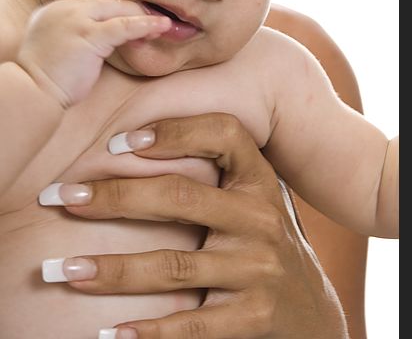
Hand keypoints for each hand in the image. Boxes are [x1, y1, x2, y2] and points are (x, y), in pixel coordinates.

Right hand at [17, 0, 170, 107]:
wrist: (32, 93)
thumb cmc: (46, 80)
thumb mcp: (59, 49)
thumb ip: (76, 38)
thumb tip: (101, 43)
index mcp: (55, 10)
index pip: (94, 2)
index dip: (118, 10)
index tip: (135, 18)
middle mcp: (64, 9)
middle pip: (107, 1)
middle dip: (133, 10)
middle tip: (154, 21)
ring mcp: (75, 20)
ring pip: (118, 9)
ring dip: (143, 16)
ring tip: (163, 25)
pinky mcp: (88, 35)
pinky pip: (124, 26)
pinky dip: (145, 25)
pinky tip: (161, 26)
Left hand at [44, 114, 348, 337]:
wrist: (312, 314)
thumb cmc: (264, 245)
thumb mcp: (253, 202)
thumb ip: (217, 178)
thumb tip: (136, 146)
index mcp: (259, 181)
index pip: (224, 134)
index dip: (175, 129)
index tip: (119, 141)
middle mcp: (262, 218)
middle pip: (180, 196)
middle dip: (115, 195)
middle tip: (61, 197)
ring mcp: (259, 269)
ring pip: (173, 265)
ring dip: (111, 270)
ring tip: (62, 270)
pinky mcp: (254, 318)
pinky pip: (190, 325)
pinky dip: (147, 333)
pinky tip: (110, 334)